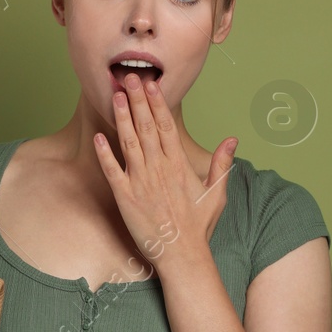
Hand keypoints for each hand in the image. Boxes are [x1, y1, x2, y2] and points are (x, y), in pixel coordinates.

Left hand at [92, 72, 236, 271]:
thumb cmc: (198, 226)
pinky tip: (99, 136)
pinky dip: (105, 153)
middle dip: (138, 100)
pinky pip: (112, 171)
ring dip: (122, 118)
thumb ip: (221, 163)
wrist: (182, 255)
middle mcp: (159, 168)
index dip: (157, 103)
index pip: (166, 126)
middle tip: (129, 77)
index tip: (151, 83)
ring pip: (129, 142)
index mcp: (179, 164)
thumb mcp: (216, 193)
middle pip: (146, 127)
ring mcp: (141, 182)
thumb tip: (232, 139)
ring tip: (116, 95)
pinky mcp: (125, 197)